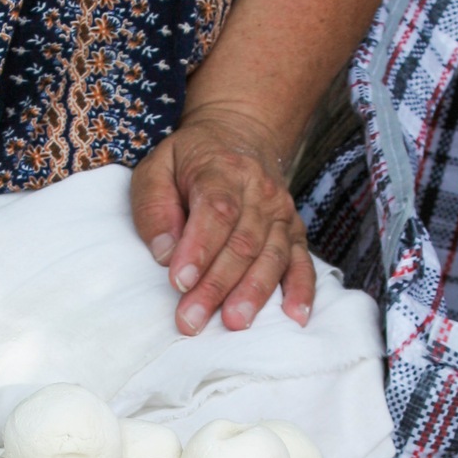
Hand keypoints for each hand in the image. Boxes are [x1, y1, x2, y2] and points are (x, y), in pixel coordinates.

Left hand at [131, 107, 313, 333]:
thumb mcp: (157, 167)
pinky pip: (303, 262)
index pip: (215, 211)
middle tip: (192, 320)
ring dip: (253, 293)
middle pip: (242, 242)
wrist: (240, 134)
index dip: (199, 248)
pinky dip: (301, 290)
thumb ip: (154, 207)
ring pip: (272, 256)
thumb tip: (164, 252)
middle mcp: (259, 192)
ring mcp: (281, 212)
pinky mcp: (295, 231)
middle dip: (216, 285)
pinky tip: (295, 316)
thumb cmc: (189, 161)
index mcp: (221, 170)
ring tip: (235, 323)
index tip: (179, 281)